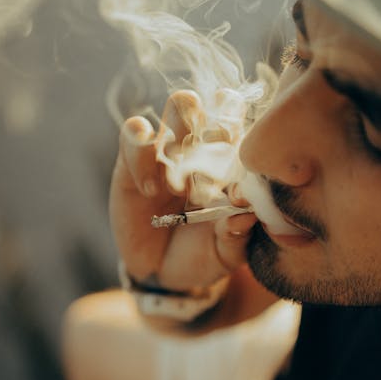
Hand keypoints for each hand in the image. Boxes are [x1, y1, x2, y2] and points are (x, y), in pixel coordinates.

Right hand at [109, 90, 257, 291]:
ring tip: (180, 183)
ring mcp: (169, 150)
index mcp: (233, 165)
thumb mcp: (223, 254)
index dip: (248, 131)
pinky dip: (141, 153)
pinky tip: (151, 189)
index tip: (245, 147)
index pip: (246, 131)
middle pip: (217, 107)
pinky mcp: (132, 160)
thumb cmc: (202, 255)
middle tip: (213, 158)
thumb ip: (235, 237)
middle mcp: (204, 148)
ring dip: (182, 128)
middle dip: (217, 122)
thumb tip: (245, 216)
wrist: (160, 272)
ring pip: (178, 107)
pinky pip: (134, 134)